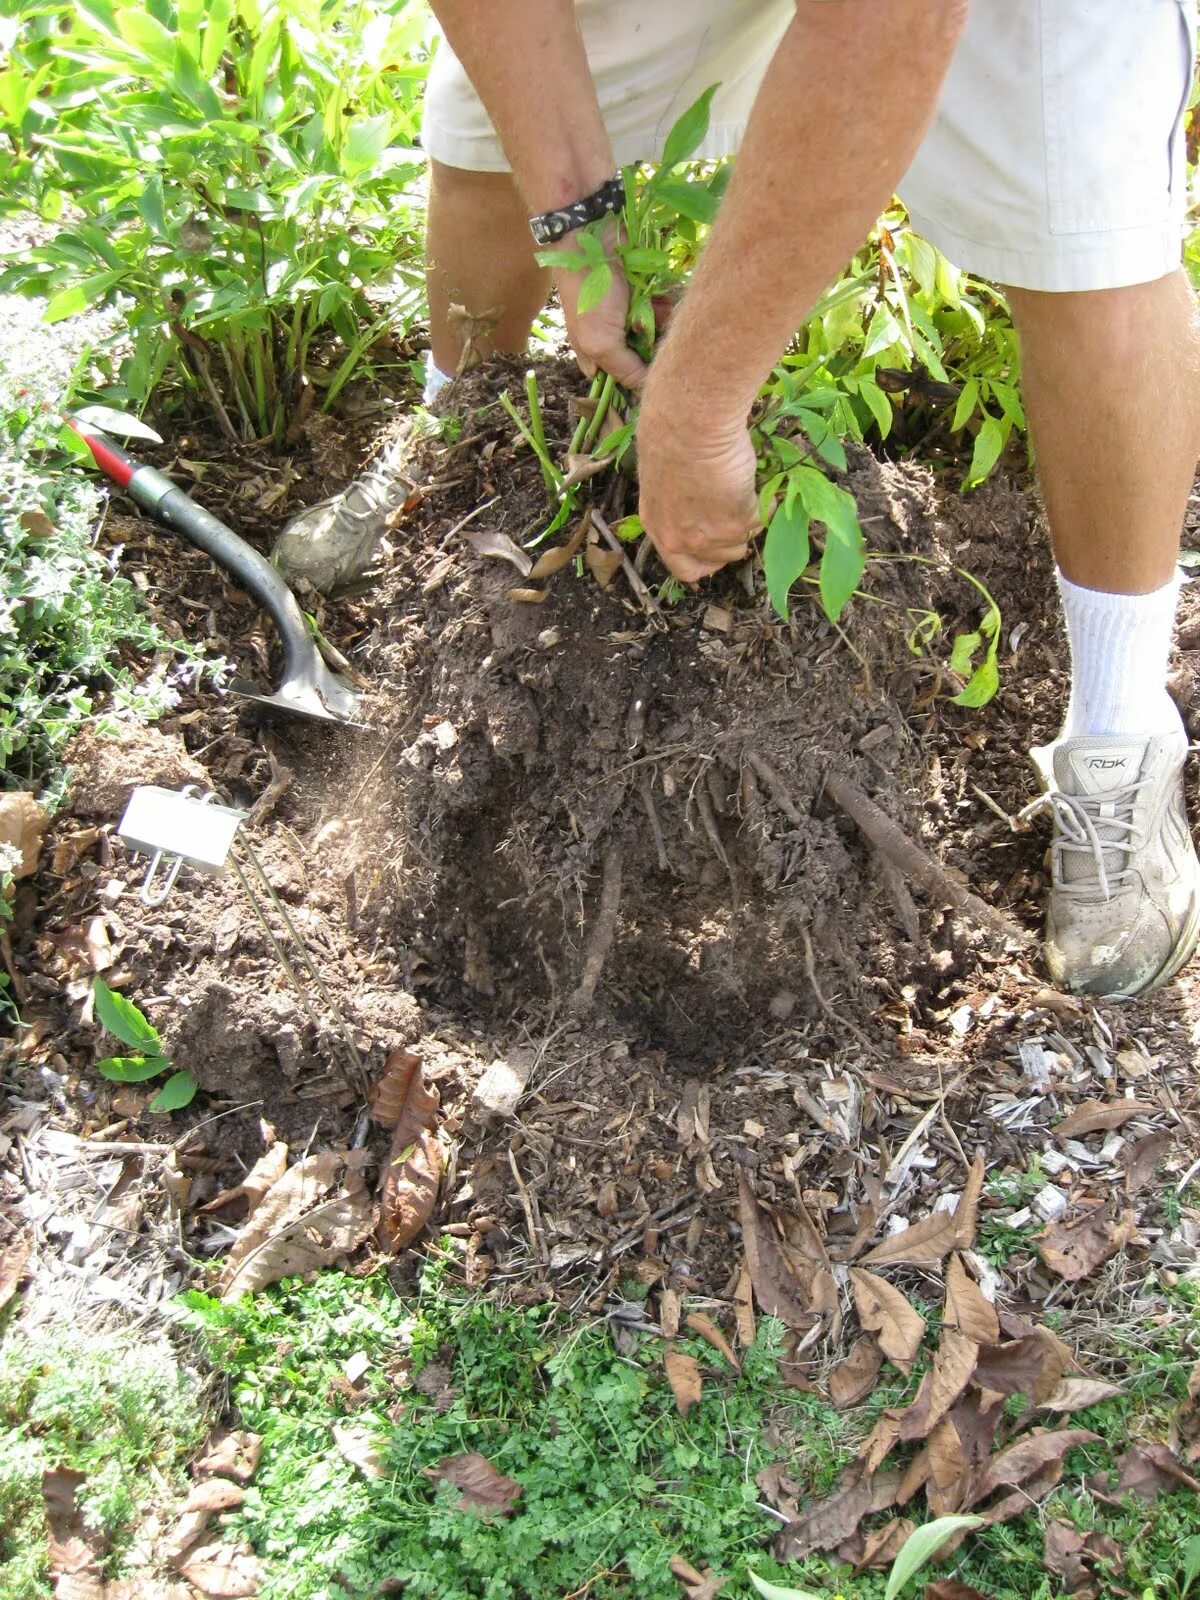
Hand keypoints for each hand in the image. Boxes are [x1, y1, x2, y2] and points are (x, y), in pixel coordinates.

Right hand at [551, 227, 647, 391]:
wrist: (592, 237)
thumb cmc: (591, 293)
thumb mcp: (602, 342)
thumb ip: (626, 370)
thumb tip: (648, 391)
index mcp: (596, 358)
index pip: (622, 385)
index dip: (639, 386)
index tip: (659, 385)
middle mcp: (613, 341)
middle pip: (644, 362)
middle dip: (654, 352)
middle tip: (655, 339)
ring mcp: (628, 318)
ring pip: (656, 336)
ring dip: (662, 326)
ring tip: (658, 312)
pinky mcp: (642, 296)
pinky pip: (662, 311)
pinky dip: (665, 306)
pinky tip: (663, 299)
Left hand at [636, 379, 757, 583]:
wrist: (691, 423)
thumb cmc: (674, 435)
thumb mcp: (664, 478)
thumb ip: (679, 502)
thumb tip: (699, 504)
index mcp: (658, 527)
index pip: (683, 568)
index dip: (704, 560)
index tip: (717, 547)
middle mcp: (679, 539)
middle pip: (716, 561)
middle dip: (730, 541)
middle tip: (737, 512)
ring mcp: (707, 536)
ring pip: (741, 543)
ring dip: (748, 520)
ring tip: (745, 490)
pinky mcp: (735, 524)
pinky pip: (759, 521)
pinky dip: (764, 503)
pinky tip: (754, 480)